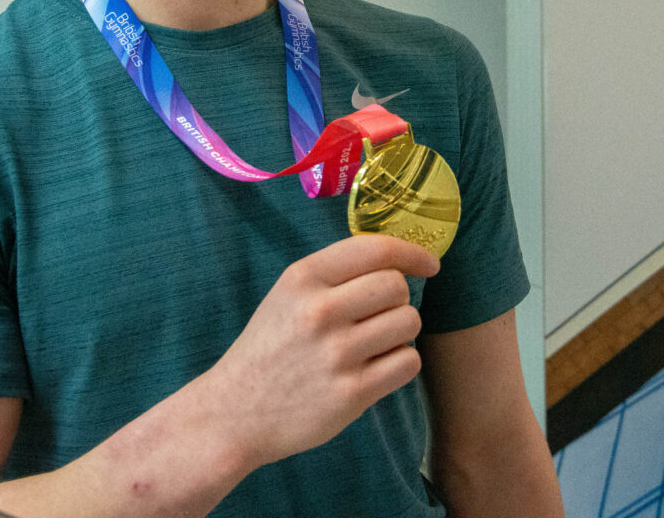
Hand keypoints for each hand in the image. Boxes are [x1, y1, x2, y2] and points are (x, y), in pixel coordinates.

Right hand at [214, 234, 439, 465]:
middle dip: (398, 300)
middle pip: (397, 287)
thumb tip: (399, 260)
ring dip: (400, 333)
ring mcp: (336, 354)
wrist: (234, 413)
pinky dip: (400, 364)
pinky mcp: (352, 393)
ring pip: (409, 323)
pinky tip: (375, 369)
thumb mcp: (288, 295)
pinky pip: (408, 362)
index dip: (412, 253)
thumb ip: (336, 274)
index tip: (429, 264)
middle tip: (379, 316)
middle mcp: (320, 311)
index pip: (375, 249)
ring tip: (374, 345)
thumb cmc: (270, 348)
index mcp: (303, 279)